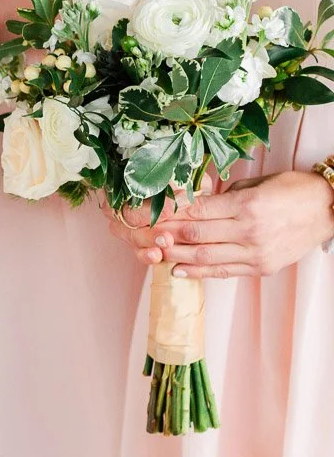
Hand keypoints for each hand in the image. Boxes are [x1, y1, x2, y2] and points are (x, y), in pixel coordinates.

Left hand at [108, 171, 333, 278]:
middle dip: (165, 234)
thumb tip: (187, 201)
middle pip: (195, 234)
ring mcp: (256, 253)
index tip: (147, 213)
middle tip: (142, 233)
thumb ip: (221, 197)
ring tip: (154, 252)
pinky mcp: (262, 268)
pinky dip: (199, 272)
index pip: (196, 211)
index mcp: (246, 205)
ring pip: (205, 256)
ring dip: (176, 255)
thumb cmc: (290, 190)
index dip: (168, 214)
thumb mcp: (253, 185)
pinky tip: (178, 269)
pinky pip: (224, 271)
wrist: (328, 210)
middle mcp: (250, 231)